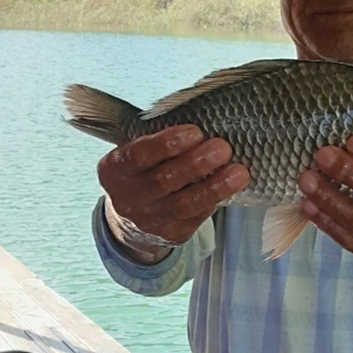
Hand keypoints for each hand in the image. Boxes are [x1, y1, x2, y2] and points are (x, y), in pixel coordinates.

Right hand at [99, 124, 249, 253]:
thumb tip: (203, 117)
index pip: (138, 156)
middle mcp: (127, 197)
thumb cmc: (143, 171)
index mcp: (115, 169)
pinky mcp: (171, 235)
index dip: (167, 144)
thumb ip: (157, 138)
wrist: (133, 219)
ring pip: (184, 204)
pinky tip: (231, 187)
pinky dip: (215, 200)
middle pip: (163, 180)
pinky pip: (196, 218)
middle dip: (195, 163)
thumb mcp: (136, 152)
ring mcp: (148, 220)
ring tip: (237, 172)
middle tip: (222, 147)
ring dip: (213, 186)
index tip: (195, 131)